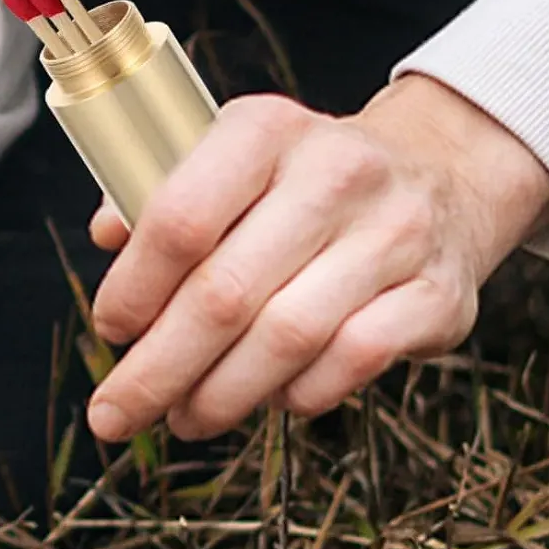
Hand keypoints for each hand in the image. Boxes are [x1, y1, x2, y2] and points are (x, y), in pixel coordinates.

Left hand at [84, 76, 548, 441]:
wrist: (443, 174)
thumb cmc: (305, 180)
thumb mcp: (234, 157)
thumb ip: (161, 192)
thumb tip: (106, 237)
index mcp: (266, 129)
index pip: (180, 217)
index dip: (133, 288)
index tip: (109, 329)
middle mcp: (336, 173)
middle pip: (225, 293)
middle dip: (159, 369)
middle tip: (118, 413)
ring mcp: (396, 234)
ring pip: (286, 338)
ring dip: (220, 396)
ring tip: (183, 419)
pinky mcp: (438, 295)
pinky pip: (351, 364)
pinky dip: (297, 395)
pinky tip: (267, 401)